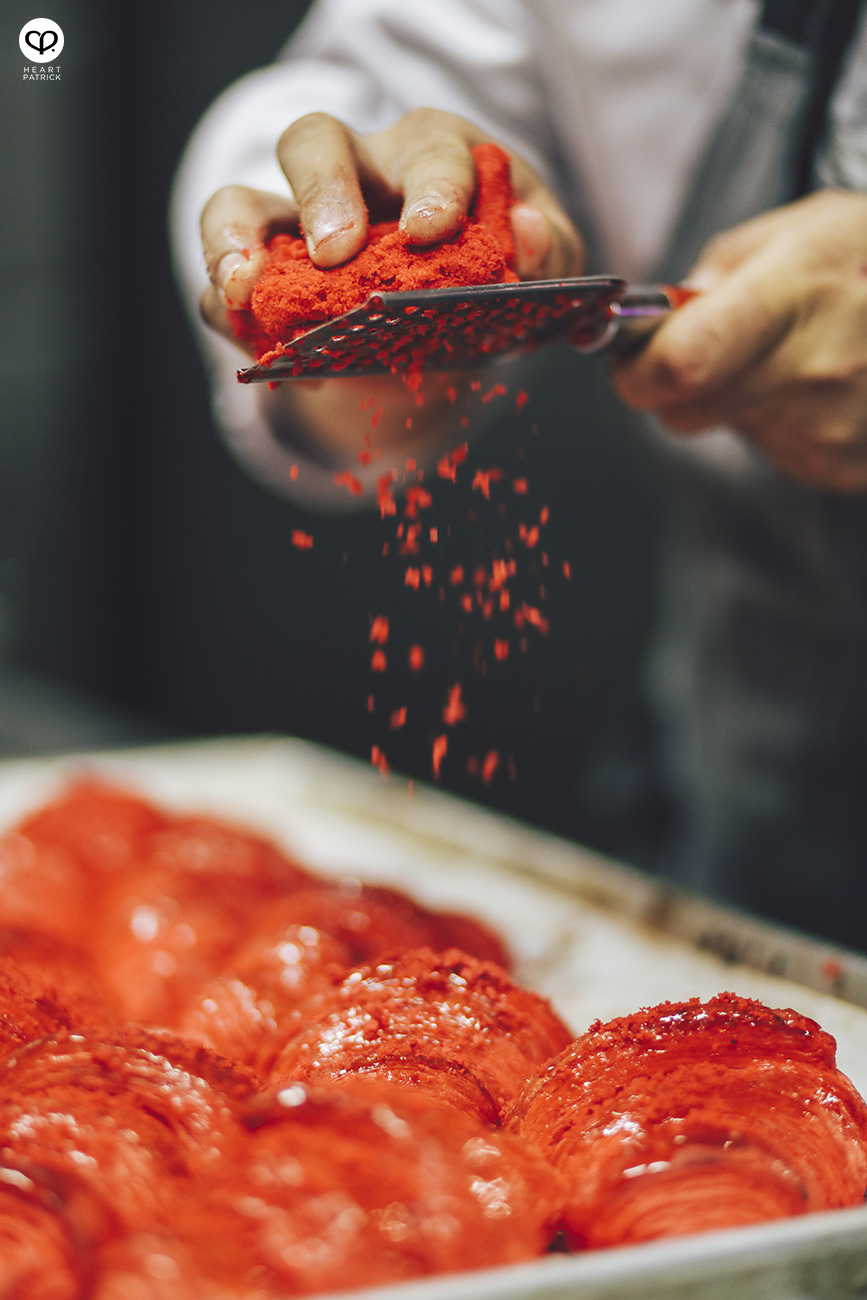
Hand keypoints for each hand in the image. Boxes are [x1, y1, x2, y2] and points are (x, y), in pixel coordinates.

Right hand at [200, 107, 583, 350]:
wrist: (454, 324)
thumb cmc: (498, 271)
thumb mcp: (541, 261)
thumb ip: (550, 249)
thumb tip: (528, 234)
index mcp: (433, 156)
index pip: (429, 150)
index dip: (431, 186)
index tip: (432, 231)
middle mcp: (357, 174)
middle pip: (314, 143)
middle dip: (323, 193)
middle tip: (336, 254)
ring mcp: (298, 225)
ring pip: (238, 201)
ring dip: (233, 242)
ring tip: (244, 289)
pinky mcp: (267, 281)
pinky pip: (223, 287)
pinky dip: (231, 317)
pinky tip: (263, 349)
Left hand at [610, 190, 866, 491]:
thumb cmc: (866, 257)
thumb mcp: (801, 229)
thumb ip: (719, 273)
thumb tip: (666, 317)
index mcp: (796, 292)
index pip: (682, 363)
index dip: (638, 369)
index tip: (632, 359)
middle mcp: (813, 366)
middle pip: (686, 409)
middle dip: (675, 384)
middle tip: (708, 349)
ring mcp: (830, 424)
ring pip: (724, 428)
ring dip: (733, 398)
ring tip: (789, 354)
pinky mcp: (841, 464)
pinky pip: (769, 449)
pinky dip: (777, 421)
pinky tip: (818, 386)